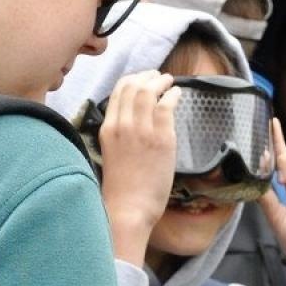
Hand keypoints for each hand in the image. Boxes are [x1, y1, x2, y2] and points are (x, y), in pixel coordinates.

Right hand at [99, 72, 180, 263]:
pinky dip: (173, 95)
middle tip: (158, 76)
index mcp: (108, 129)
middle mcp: (122, 125)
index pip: (118, 92)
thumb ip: (120, 135)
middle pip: (133, 86)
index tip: (142, 78)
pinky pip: (167, 106)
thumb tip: (134, 120)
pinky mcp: (161, 139)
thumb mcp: (113, 154)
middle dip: (147, 76)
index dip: (132, 80)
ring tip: (168, 81)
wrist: (129, 208)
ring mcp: (142, 131)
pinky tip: (177, 94)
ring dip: (160, 82)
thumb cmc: (122, 189)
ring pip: (149, 92)